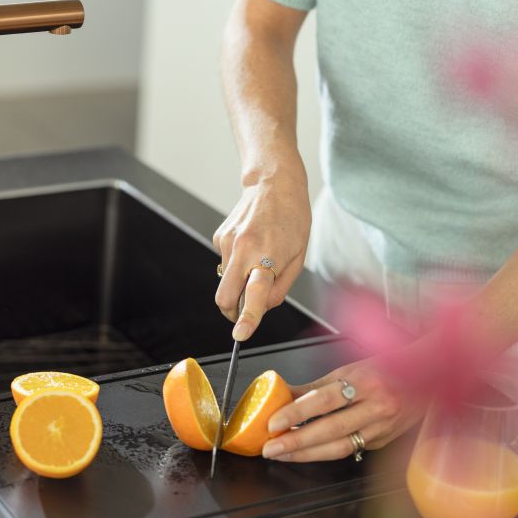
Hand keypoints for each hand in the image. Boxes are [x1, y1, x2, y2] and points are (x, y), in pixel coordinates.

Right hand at [213, 175, 310, 340]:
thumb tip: (260, 307)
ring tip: (258, 260)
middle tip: (245, 312)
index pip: (254, 294)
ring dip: (239, 282)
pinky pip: (225, 263)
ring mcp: (227, 242)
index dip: (247, 318)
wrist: (273, 183)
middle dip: (232, 312)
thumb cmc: (292, 220)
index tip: (240, 334)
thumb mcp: (298, 257)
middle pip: (224, 297)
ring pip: (226, 281)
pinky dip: (236, 264)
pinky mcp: (219, 237)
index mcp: (268, 256)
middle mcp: (243, 250)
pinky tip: (250, 245)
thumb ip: (280, 287)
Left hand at [260, 358, 425, 461]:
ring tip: (282, 454)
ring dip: (307, 454)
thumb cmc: (388, 369)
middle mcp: (377, 406)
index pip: (325, 400)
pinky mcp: (383, 442)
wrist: (430, 378)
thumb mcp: (350, 369)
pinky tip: (306, 453)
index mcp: (366, 382)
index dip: (296, 413)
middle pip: (330, 429)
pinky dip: (325, 452)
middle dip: (296, 442)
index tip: (273, 422)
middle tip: (270, 447)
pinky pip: (350, 449)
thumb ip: (316, 386)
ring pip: (340, 447)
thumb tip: (282, 394)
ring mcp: (383, 428)